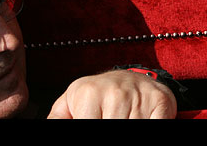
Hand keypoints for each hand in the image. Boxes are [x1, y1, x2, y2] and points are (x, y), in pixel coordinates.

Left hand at [47, 70, 176, 118]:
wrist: (131, 78)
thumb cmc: (98, 96)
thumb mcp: (71, 103)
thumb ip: (58, 118)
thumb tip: (45, 124)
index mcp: (87, 94)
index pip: (86, 127)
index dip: (93, 127)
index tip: (98, 119)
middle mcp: (114, 93)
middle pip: (112, 128)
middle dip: (110, 127)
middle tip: (109, 117)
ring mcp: (139, 97)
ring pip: (133, 128)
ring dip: (129, 127)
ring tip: (122, 118)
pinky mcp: (161, 102)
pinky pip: (155, 126)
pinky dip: (149, 124)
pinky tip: (140, 119)